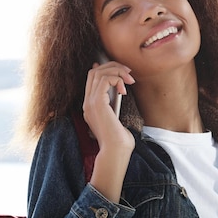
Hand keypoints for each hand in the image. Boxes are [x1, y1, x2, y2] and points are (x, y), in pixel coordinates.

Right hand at [82, 60, 135, 201]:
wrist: (116, 150)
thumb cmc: (119, 139)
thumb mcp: (116, 118)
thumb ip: (114, 104)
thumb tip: (119, 89)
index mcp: (90, 106)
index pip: (92, 79)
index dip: (105, 68)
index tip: (121, 70)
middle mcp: (87, 102)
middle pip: (94, 72)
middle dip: (113, 67)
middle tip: (129, 72)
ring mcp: (90, 102)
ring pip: (99, 72)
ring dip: (117, 72)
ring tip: (130, 80)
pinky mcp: (97, 103)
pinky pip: (105, 80)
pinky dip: (117, 79)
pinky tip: (124, 90)